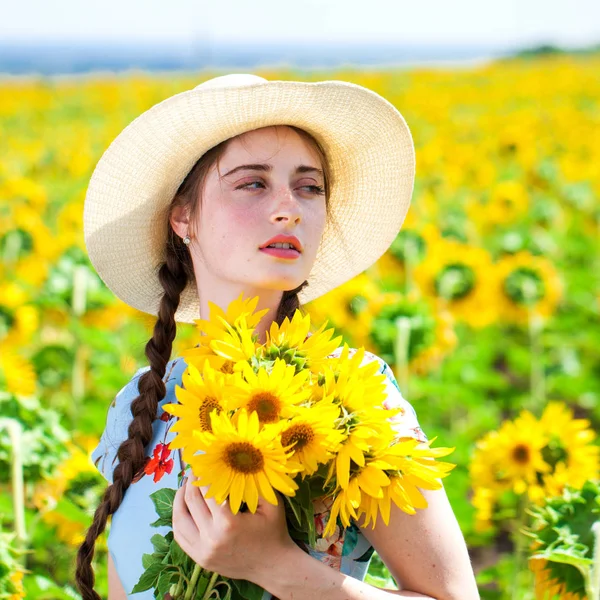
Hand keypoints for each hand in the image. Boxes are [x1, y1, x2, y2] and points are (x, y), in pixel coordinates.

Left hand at [172, 471, 298, 582]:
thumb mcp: (271, 503)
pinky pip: (180, 537)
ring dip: (179, 500)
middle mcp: (211, 538)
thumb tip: (238, 462)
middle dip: (190, 482)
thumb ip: (254, 483)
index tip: (203, 462)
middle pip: (191, 502)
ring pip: (179, 520)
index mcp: (228, 523)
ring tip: (185, 487)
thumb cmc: (274, 531)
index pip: (206, 490)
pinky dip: (179, 520)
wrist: (273, 566)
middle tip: (194, 469)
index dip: (203, 473)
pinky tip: (184, 508)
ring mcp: (203, 552)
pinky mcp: (200, 560)